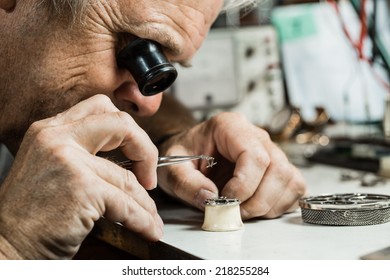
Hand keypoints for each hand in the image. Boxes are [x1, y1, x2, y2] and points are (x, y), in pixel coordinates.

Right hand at [0, 95, 162, 258]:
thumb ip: (83, 153)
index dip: (128, 131)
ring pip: (126, 177)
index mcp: (51, 129)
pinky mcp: (81, 187)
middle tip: (149, 177)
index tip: (137, 156)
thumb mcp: (53, 168)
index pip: (102, 109)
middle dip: (145, 150)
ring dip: (145, 201)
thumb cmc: (30, 215)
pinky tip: (147, 228)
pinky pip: (125, 203)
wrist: (6, 248)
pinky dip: (142, 219)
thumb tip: (126, 157)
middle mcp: (57, 137)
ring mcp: (68, 160)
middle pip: (121, 123)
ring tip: (150, 216)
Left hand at [157, 112, 306, 219]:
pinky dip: (279, 204)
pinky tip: (258, 207)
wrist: (189, 154)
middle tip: (234, 212)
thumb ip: (186, 183)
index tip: (226, 200)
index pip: (254, 155)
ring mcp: (270, 150)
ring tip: (244, 210)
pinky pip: (293, 186)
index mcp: (229, 126)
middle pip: (278, 168)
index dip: (244, 184)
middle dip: (258, 199)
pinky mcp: (277, 167)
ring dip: (270, 204)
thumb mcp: (172, 168)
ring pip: (290, 179)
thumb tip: (211, 199)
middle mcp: (255, 135)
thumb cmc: (184, 155)